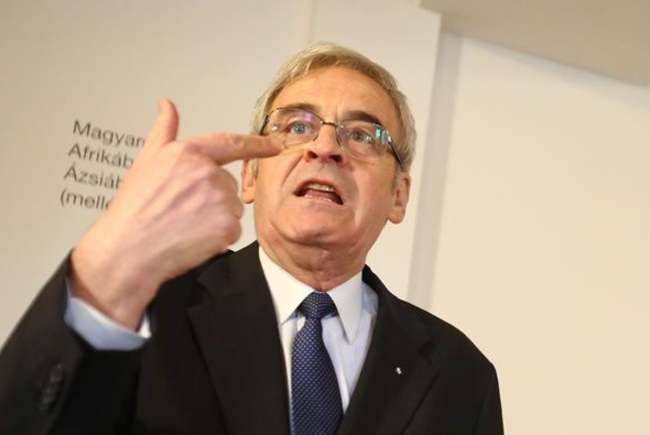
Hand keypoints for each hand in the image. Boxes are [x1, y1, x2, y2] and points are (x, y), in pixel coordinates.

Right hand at [70, 99, 280, 328]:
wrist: (128, 250)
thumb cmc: (133, 209)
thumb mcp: (145, 161)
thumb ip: (163, 130)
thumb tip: (166, 104)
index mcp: (188, 153)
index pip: (232, 143)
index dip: (258, 143)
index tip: (276, 144)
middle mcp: (207, 173)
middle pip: (227, 183)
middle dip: (211, 195)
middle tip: (182, 209)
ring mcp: (220, 201)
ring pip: (231, 207)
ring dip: (215, 216)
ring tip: (185, 224)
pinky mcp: (227, 227)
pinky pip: (232, 229)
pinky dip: (217, 236)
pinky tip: (193, 238)